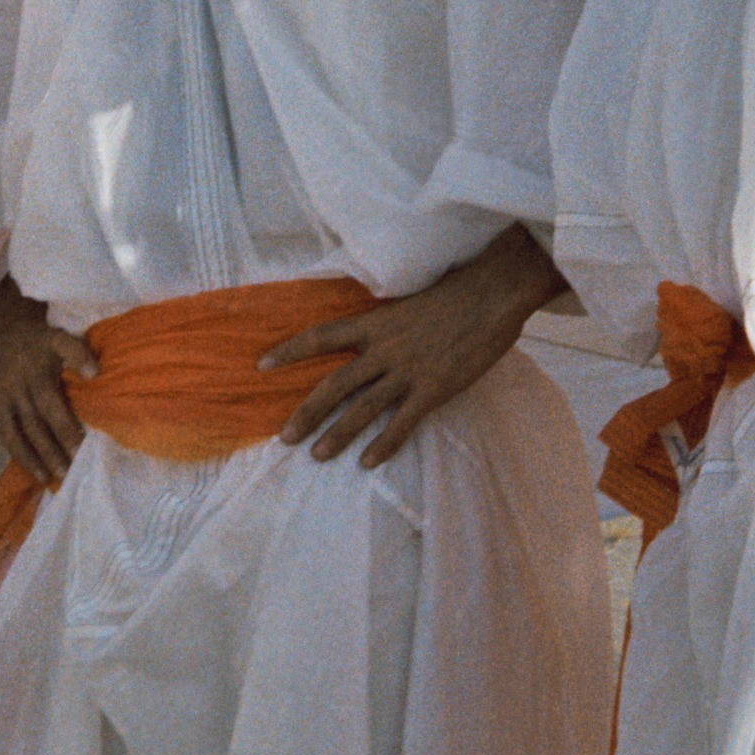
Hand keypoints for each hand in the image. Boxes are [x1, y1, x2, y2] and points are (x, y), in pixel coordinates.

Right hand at [0, 286, 98, 486]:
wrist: (4, 332)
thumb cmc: (40, 340)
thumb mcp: (59, 337)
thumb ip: (77, 352)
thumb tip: (95, 374)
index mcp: (35, 371)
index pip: (49, 402)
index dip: (64, 424)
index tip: (82, 445)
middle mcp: (17, 387)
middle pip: (35, 423)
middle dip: (54, 448)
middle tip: (71, 470)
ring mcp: (5, 400)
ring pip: (19, 434)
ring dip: (36, 458)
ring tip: (54, 478)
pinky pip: (7, 436)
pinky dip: (21, 456)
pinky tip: (37, 473)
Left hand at [258, 226, 560, 466]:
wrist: (492, 293)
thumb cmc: (455, 292)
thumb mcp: (408, 300)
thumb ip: (385, 321)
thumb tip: (368, 334)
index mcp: (375, 322)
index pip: (321, 336)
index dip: (289, 351)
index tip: (261, 365)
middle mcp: (384, 348)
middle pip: (334, 385)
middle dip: (306, 413)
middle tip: (284, 437)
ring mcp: (408, 370)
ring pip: (362, 408)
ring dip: (337, 434)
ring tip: (317, 455)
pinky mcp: (434, 389)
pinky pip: (402, 422)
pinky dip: (383, 444)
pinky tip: (367, 461)